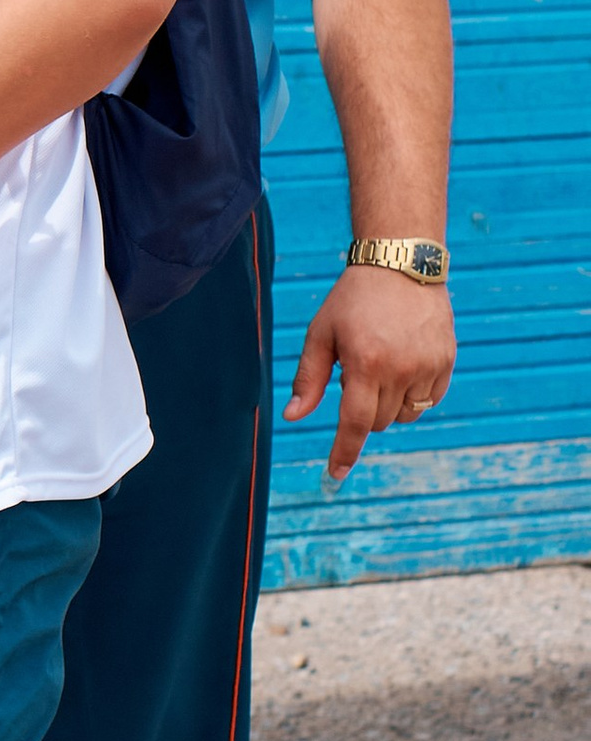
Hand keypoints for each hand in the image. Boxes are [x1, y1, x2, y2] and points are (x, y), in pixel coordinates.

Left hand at [284, 263, 456, 480]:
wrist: (400, 265)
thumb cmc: (352, 300)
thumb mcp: (321, 334)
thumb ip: (308, 378)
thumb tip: (293, 417)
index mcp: (366, 363)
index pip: (355, 422)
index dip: (345, 451)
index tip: (335, 474)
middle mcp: (401, 368)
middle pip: (378, 422)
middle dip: (362, 410)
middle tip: (356, 372)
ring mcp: (428, 366)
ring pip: (404, 415)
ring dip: (387, 404)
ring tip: (379, 365)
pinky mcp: (447, 361)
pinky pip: (428, 400)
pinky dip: (412, 395)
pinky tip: (402, 364)